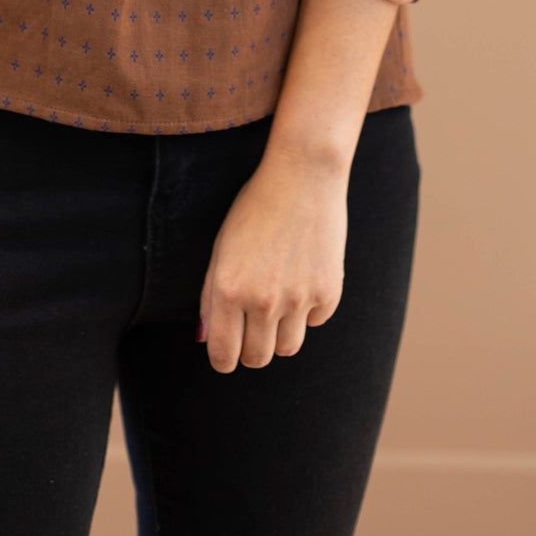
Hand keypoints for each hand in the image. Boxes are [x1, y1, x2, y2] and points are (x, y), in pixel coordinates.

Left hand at [197, 148, 347, 371]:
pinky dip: (308, 309)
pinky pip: (314, 322)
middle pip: (257, 359)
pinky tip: (302, 276)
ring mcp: (298, 299)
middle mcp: (262, 300)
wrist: (303, 176)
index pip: (224, 356)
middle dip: (251, 348)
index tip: (229, 350)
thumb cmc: (255, 209)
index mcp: (228, 289)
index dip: (224, 359)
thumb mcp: (222, 248)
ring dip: (280, 333)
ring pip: (287, 348)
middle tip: (253, 324)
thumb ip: (211, 296)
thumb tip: (207, 340)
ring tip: (279, 300)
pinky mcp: (328, 292)